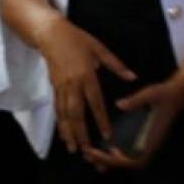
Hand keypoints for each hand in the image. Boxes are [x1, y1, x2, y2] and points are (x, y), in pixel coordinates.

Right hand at [34, 16, 135, 155]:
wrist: (51, 34)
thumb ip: (115, 65)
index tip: (107, 134)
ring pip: (64, 114)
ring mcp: (61, 87)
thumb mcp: (99, 48)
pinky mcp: (54, 87)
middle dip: (81, 133)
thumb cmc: (77, 39)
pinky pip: (57, 109)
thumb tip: (132, 77)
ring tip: (73, 148)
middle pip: (77, 113)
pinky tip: (64, 133)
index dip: (101, 119)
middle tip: (86, 150)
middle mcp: (73, 84)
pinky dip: (60, 123)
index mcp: (86, 74)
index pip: (95, 101)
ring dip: (69, 132)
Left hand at [82, 74, 183, 171]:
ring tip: (91, 155)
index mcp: (152, 139)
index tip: (97, 154)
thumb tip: (120, 104)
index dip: (113, 160)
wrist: (178, 94)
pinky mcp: (146, 140)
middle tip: (88, 155)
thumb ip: (136, 100)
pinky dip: (117, 154)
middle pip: (127, 164)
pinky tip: (105, 148)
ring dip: (110, 160)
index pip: (131, 159)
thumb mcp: (151, 94)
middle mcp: (150, 145)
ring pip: (128, 160)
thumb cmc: (164, 94)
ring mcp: (148, 144)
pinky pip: (130, 153)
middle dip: (107, 162)